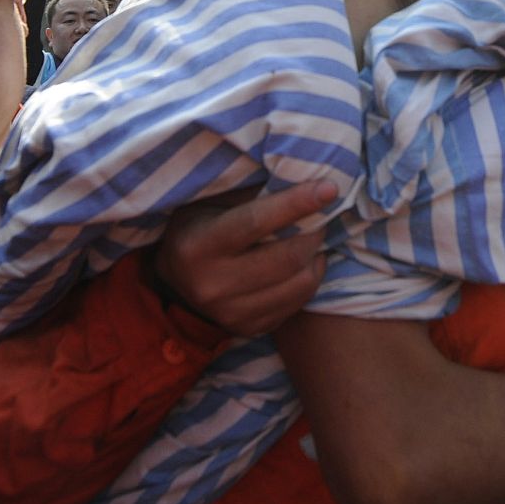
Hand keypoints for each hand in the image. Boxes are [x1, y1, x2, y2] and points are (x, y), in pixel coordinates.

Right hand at [154, 180, 338, 337]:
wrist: (176, 283)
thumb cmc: (197, 227)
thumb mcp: (208, 201)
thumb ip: (248, 192)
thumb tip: (299, 174)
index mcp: (198, 245)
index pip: (255, 222)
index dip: (296, 204)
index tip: (329, 188)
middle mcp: (213, 284)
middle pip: (287, 257)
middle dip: (313, 232)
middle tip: (319, 216)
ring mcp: (231, 313)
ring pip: (300, 282)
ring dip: (315, 256)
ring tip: (310, 240)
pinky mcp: (250, 329)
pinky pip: (298, 303)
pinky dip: (309, 279)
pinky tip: (301, 264)